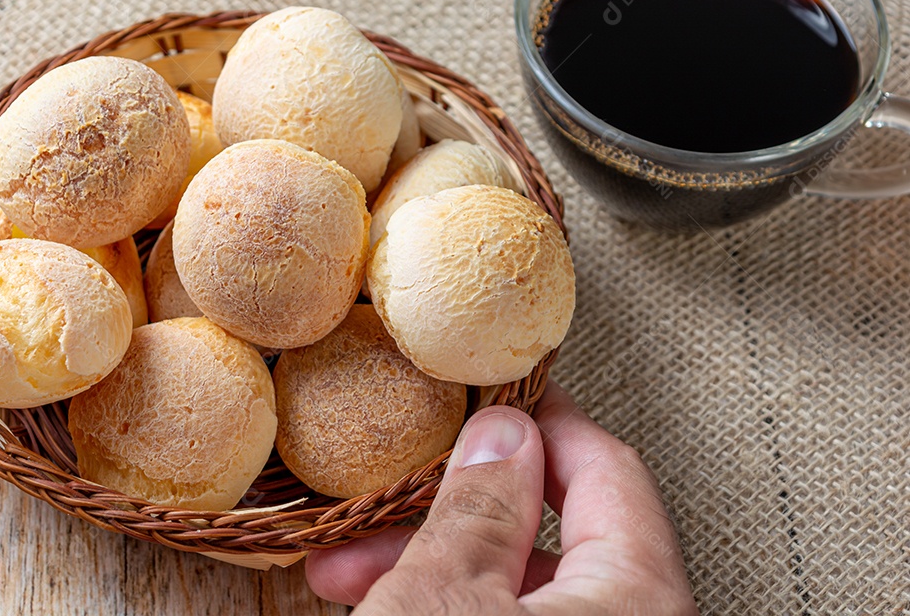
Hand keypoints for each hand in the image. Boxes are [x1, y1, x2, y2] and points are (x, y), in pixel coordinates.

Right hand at [305, 381, 697, 614]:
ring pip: (519, 591)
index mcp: (639, 598)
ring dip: (432, 566)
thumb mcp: (444, 598)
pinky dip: (447, 611)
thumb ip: (478, 507)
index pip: (609, 469)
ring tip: (348, 568)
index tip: (492, 394)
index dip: (543, 418)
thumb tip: (503, 433)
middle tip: (395, 489)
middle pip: (553, 534)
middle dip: (452, 508)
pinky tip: (376, 602)